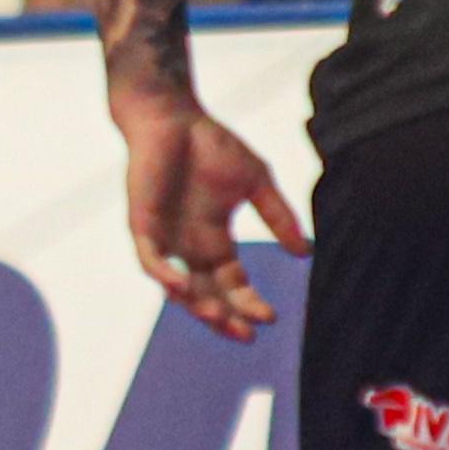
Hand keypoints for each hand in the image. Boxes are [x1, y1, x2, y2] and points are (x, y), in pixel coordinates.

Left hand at [113, 93, 308, 340]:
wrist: (172, 116)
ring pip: (178, 288)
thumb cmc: (211, 145)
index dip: (249, 303)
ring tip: (218, 318)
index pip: (233, 284)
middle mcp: (189, 247)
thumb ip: (278, 216)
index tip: (271, 317)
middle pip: (208, 295)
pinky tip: (183, 287)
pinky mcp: (143, 226)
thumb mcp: (256, 182)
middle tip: (245, 333)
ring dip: (197, 305)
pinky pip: (151, 261)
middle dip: (226, 317)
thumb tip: (305, 252)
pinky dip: (165, 276)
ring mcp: (166, 239)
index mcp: (215, 240)